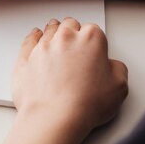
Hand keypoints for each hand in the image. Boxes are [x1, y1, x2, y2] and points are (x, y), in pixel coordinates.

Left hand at [12, 18, 128, 139]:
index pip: (93, 30)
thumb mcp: (119, 86)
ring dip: (53, 33)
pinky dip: (32, 39)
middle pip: (69, 26)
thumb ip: (116, 69)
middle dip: (73, 32)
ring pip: (49, 31)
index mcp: (90, 39)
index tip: (94, 49)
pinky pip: (28, 41)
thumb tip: (111, 67)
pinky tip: (35, 39)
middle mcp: (64, 38)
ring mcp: (42, 47)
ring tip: (56, 40)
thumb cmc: (85, 103)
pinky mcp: (25, 58)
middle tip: (75, 44)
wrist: (54, 117)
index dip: (94, 41)